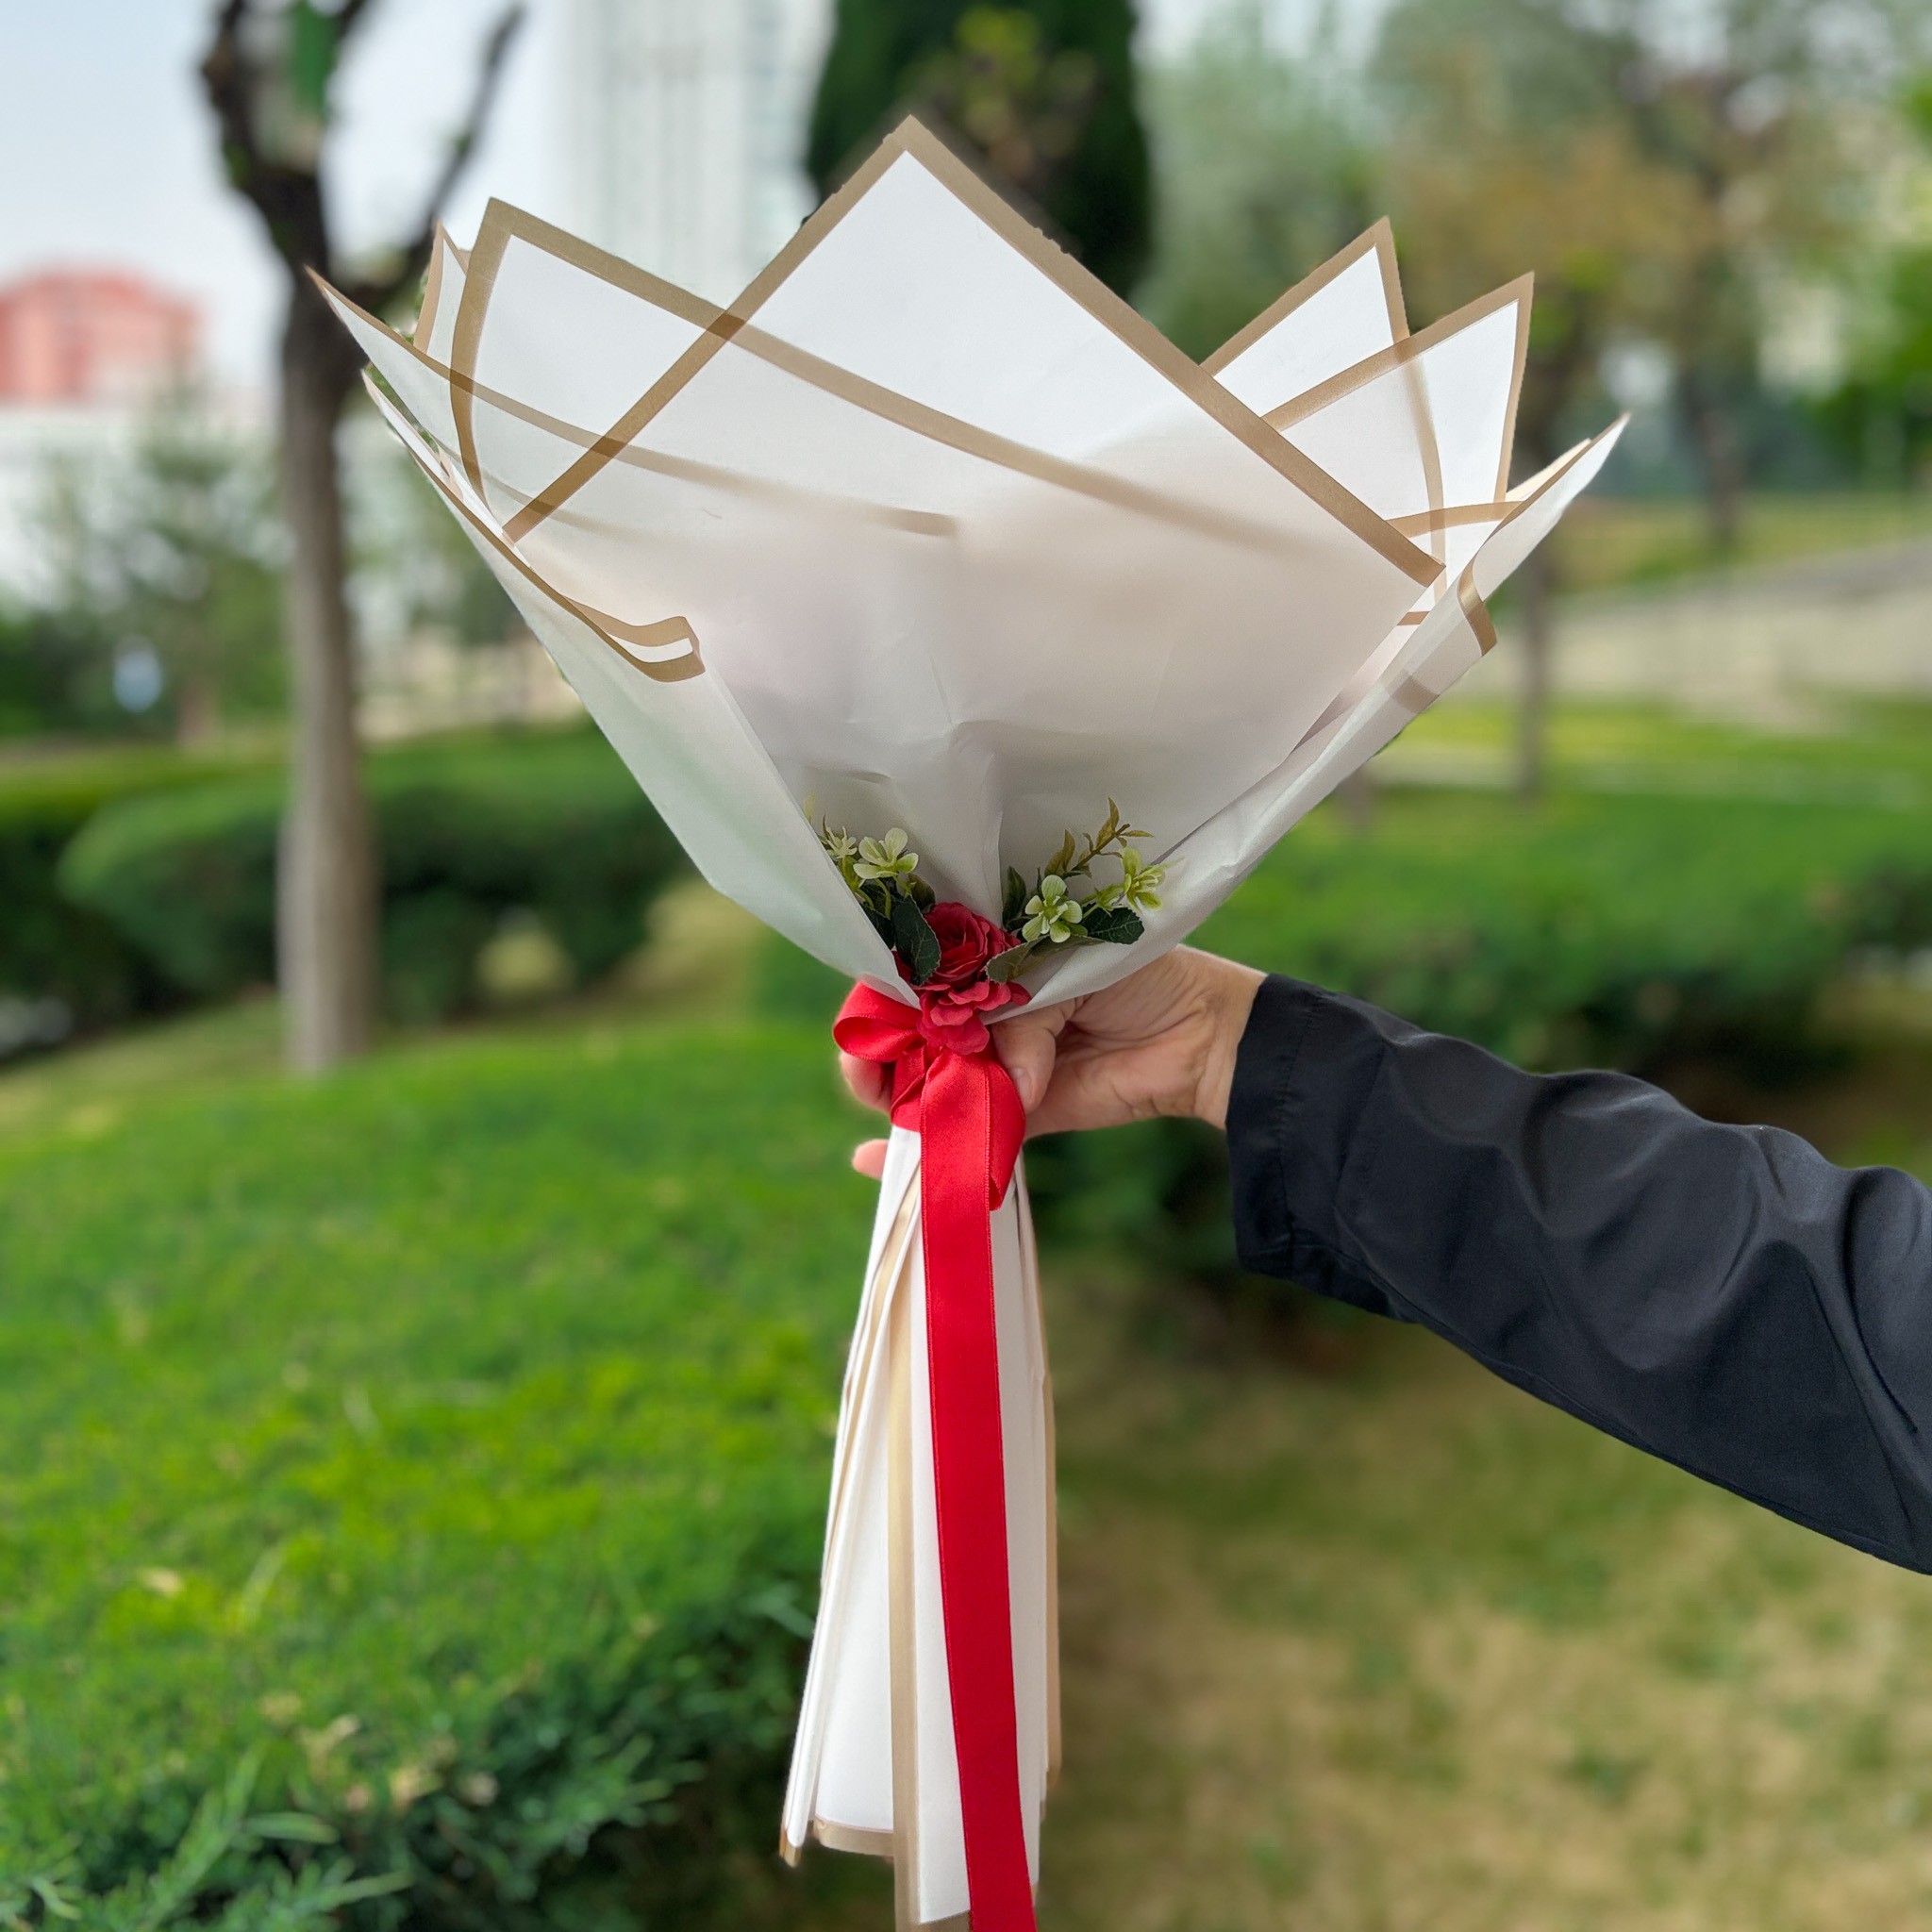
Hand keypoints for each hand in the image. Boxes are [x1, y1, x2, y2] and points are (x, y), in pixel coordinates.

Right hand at [842, 947, 1264, 1177]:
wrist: (1203, 1032)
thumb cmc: (1137, 973)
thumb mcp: (1063, 972)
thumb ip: (1021, 1022)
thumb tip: (998, 1088)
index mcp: (986, 962)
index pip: (913, 974)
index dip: (882, 993)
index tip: (869, 1013)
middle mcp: (979, 1015)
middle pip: (904, 1035)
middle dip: (876, 1051)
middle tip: (867, 1067)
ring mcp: (993, 1068)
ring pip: (923, 1086)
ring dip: (891, 1096)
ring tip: (882, 1098)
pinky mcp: (1015, 1117)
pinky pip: (962, 1134)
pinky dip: (918, 1150)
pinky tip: (870, 1160)